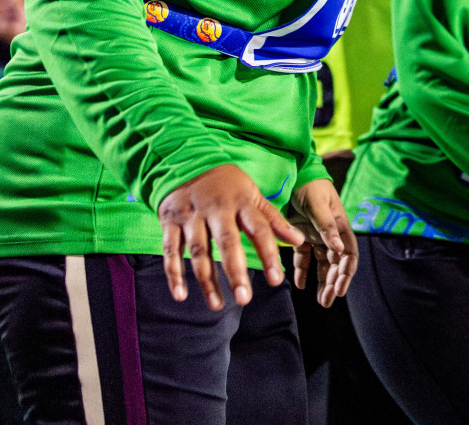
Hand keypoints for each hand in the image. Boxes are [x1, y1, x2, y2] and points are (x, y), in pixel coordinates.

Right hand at [158, 163, 304, 309]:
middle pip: (227, 241)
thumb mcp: (254, 197)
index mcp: (242, 202)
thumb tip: (298, 241)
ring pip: (198, 250)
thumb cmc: (229, 187)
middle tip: (245, 299)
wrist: (189, 163)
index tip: (277, 280)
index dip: (268, 254)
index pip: (259, 229)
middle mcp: (217, 208)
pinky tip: (180, 295)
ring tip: (217, 305)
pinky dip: (173, 274)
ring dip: (206, 280)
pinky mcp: (170, 221)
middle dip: (235, 271)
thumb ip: (274, 221)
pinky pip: (170, 250)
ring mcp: (191, 215)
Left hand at [289, 178, 358, 307]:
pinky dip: (303, 271)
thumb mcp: (319, 205)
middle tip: (327, 301)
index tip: (340, 288)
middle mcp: (331, 235)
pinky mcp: (302, 236)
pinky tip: (300, 284)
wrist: (295, 175)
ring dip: (322, 281)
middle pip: (336, 263)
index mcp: (341, 227)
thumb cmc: (311, 188)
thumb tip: (339, 248)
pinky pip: (305, 258)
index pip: (349, 254)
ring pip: (322, 264)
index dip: (346, 272)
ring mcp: (317, 236)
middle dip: (334, 282)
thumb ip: (327, 227)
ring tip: (320, 299)